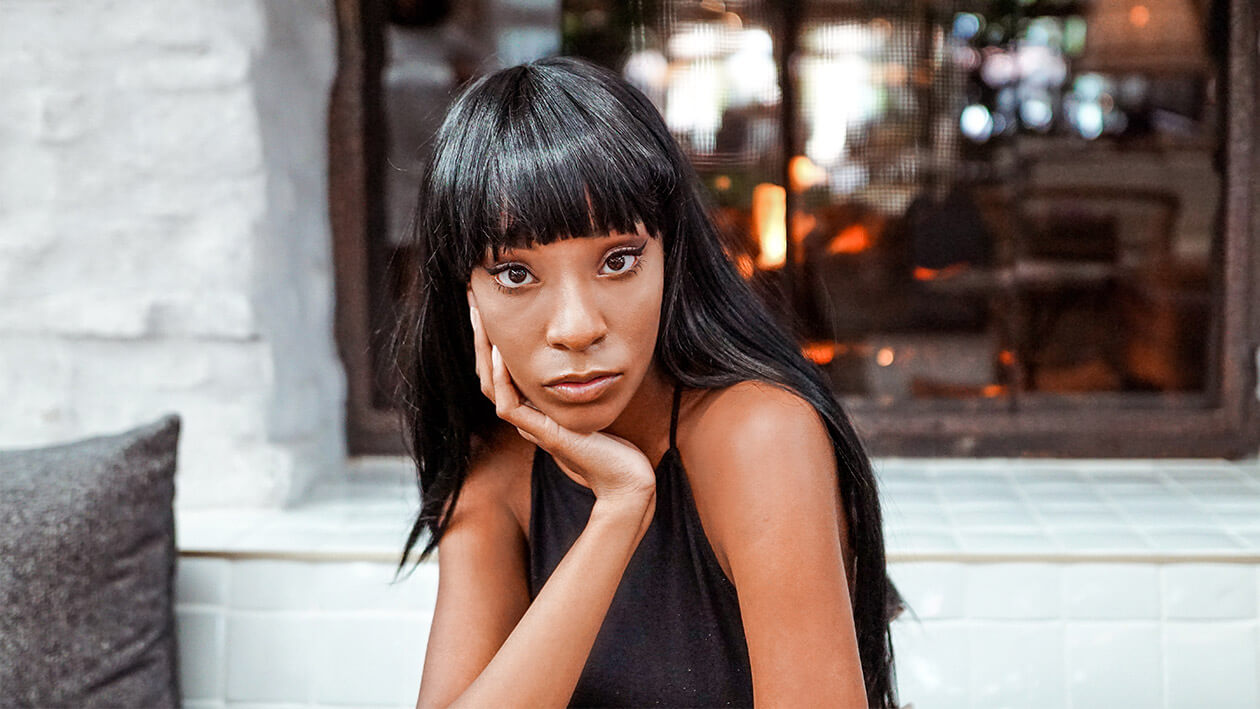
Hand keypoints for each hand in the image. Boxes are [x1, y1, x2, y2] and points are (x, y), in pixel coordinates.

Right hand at [467, 291, 656, 505]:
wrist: (627, 479)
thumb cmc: (618, 444)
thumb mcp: (597, 401)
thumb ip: (585, 382)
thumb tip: (590, 350)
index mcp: (535, 408)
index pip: (500, 369)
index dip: (491, 338)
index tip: (489, 305)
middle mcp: (527, 417)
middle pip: (488, 372)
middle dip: (479, 336)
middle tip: (472, 300)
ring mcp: (532, 427)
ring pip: (490, 385)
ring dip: (483, 350)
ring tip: (478, 317)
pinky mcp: (542, 435)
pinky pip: (508, 405)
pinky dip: (502, 377)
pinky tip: (502, 352)